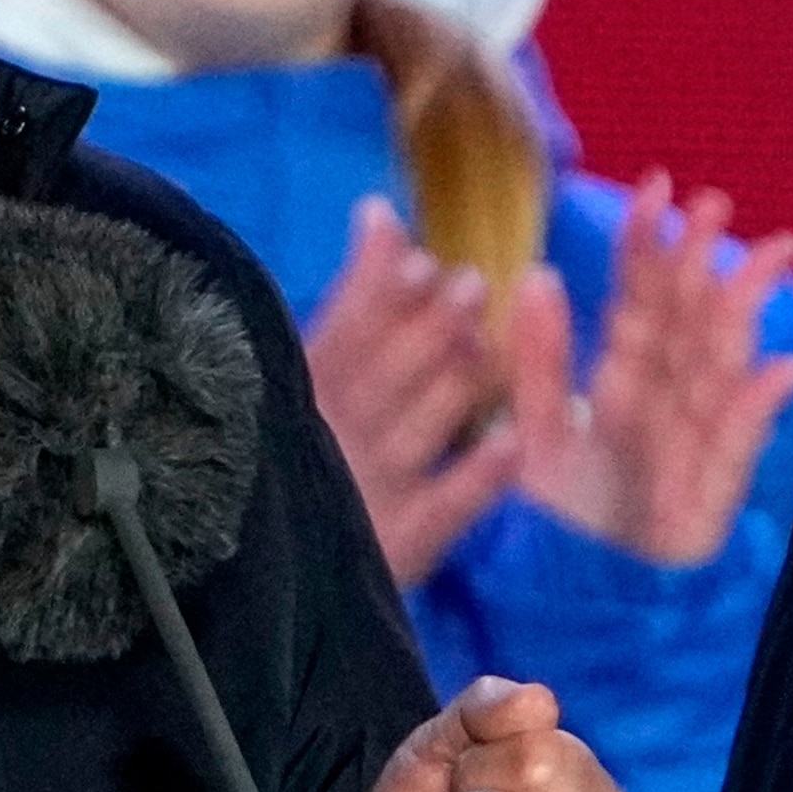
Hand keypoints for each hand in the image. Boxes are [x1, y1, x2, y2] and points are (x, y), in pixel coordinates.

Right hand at [304, 196, 522, 585]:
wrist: (282, 582)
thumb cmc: (321, 448)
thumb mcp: (325, 368)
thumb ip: (357, 294)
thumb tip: (378, 209)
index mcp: (305, 391)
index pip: (343, 334)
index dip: (381, 297)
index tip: (421, 266)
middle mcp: (332, 437)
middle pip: (386, 373)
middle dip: (426, 327)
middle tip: (470, 288)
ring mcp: (368, 490)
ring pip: (419, 426)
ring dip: (455, 382)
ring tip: (485, 343)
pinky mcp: (402, 543)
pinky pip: (446, 506)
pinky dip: (477, 476)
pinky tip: (510, 443)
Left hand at [507, 173, 792, 567]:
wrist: (577, 599)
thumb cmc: (560, 519)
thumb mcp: (532, 433)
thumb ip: (536, 361)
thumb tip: (538, 275)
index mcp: (623, 379)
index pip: (639, 300)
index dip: (649, 246)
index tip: (657, 186)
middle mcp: (666, 399)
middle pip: (688, 319)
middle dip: (702, 260)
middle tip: (714, 201)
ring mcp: (696, 439)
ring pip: (721, 363)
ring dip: (744, 310)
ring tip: (770, 252)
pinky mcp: (715, 490)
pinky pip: (738, 442)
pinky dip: (760, 407)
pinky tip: (784, 368)